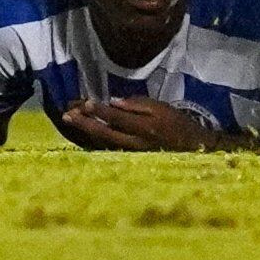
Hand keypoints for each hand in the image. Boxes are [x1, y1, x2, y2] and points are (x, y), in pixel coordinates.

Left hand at [56, 94, 221, 150]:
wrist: (192, 148)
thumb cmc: (176, 123)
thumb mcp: (161, 108)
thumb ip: (138, 105)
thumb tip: (114, 102)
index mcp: (145, 127)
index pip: (118, 118)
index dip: (101, 111)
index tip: (86, 102)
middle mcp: (135, 143)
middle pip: (105, 133)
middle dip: (85, 123)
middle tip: (67, 114)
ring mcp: (130, 153)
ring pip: (103, 142)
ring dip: (85, 131)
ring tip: (69, 120)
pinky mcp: (129, 158)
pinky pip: (107, 148)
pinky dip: (93, 140)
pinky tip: (81, 133)